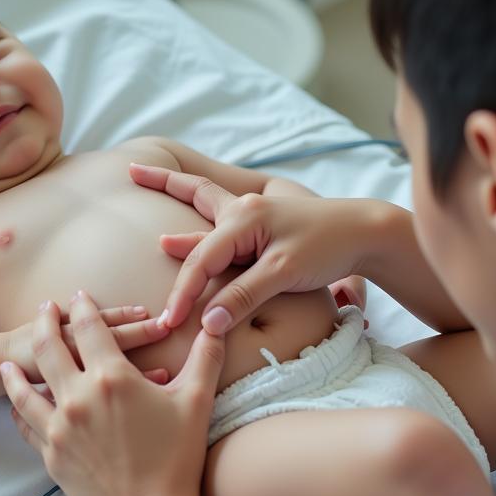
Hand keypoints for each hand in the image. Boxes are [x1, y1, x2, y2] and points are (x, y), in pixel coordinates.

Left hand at [0, 292, 224, 495]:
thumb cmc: (178, 460)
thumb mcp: (196, 402)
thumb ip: (206, 357)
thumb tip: (216, 323)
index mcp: (112, 377)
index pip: (89, 328)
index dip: (83, 308)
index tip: (78, 296)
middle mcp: (77, 397)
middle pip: (49, 348)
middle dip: (44, 323)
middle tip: (44, 310)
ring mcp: (58, 428)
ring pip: (24, 388)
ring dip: (15, 369)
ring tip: (8, 359)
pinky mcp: (50, 455)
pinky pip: (26, 424)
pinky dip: (18, 409)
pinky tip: (15, 404)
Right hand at [130, 163, 373, 333]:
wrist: (366, 232)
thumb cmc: (327, 248)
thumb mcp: (283, 275)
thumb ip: (243, 298)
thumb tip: (207, 325)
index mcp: (245, 218)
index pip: (201, 259)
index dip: (183, 292)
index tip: (169, 321)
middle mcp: (244, 209)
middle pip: (194, 196)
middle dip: (163, 185)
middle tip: (130, 170)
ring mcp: (253, 214)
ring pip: (205, 203)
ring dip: (177, 192)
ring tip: (145, 177)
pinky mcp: (262, 225)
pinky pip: (220, 221)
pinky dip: (198, 219)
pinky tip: (184, 226)